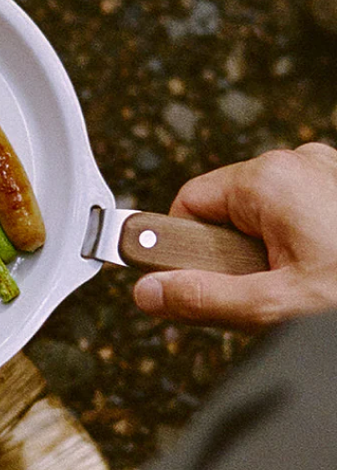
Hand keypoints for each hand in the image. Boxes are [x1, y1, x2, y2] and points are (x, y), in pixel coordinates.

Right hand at [132, 142, 336, 327]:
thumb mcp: (277, 305)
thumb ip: (205, 298)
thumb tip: (150, 291)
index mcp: (270, 179)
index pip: (185, 206)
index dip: (183, 252)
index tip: (190, 282)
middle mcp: (296, 165)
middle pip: (222, 215)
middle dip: (232, 260)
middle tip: (264, 294)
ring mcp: (323, 175)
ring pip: (260, 221)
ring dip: (267, 258)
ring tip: (297, 287)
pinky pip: (294, 218)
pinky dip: (297, 249)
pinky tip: (316, 275)